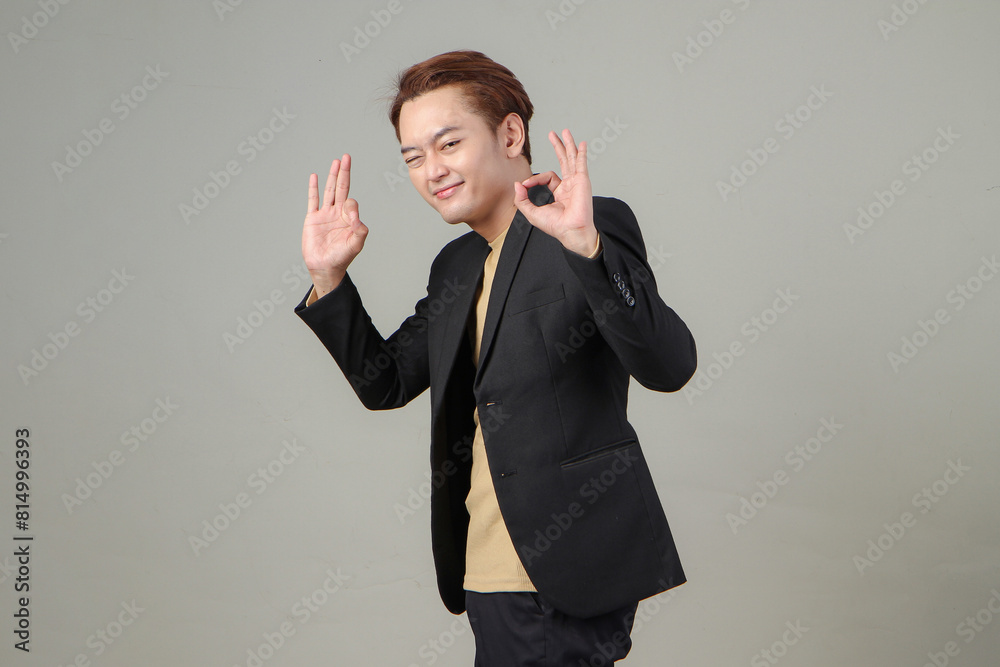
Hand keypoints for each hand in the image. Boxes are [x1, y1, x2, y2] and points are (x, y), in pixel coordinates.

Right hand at [302, 154, 368, 294]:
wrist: (325, 267)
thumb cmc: (341, 257)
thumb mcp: (356, 244)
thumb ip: (360, 230)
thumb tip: (356, 216)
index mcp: (349, 218)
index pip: (350, 202)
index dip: (350, 206)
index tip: (349, 217)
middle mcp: (337, 213)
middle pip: (342, 188)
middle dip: (344, 172)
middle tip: (346, 157)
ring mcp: (325, 214)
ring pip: (329, 190)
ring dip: (333, 175)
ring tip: (336, 161)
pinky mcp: (312, 218)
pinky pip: (313, 200)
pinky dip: (314, 188)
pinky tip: (314, 176)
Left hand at [513, 129, 597, 255]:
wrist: (570, 230)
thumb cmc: (555, 225)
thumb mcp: (532, 213)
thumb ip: (522, 199)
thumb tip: (518, 184)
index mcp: (560, 193)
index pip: (548, 177)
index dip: (535, 178)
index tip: (525, 184)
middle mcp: (569, 186)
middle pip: (563, 161)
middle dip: (558, 147)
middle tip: (553, 134)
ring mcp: (577, 182)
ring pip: (572, 159)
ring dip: (568, 145)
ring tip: (564, 132)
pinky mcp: (582, 181)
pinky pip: (581, 163)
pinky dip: (581, 153)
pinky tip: (581, 144)